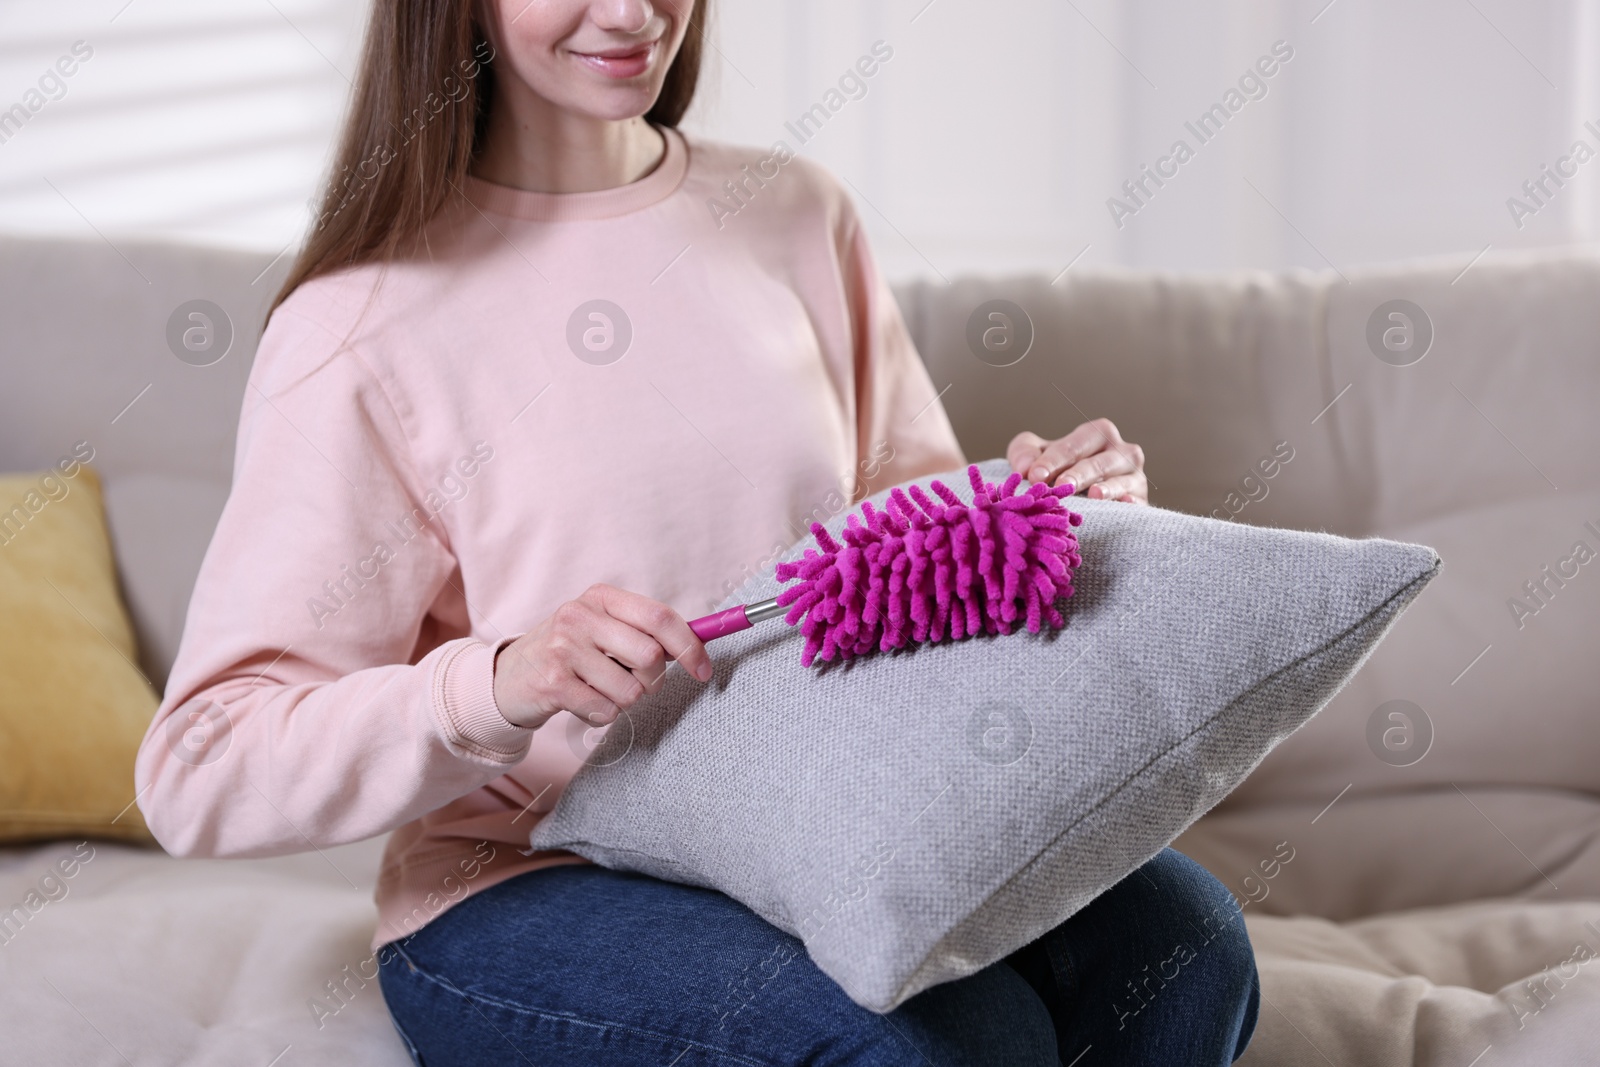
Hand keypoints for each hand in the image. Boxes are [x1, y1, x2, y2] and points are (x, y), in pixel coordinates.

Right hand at [492, 584, 712, 730]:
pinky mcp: (551, 681)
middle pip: (651, 656)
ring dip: (623, 701)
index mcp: (601, 598)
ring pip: (630, 690)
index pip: (660, 617)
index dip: (690, 647)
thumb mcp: (602, 629)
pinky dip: (601, 715)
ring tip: (599, 690)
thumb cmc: (570, 654)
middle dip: (653, 681)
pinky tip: (581, 702)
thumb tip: (699, 645)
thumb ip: (645, 632)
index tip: (704, 671)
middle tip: (635, 683)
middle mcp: (580, 615)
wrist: (508, 677)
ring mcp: (563, 647)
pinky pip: (604, 710)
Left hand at [1007, 419, 1147, 503]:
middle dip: (1079, 473)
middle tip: (1061, 485)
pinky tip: (1124, 504)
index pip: (1074, 445)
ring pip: (1123, 479)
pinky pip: (1139, 501)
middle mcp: (1121, 451)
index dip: (1054, 459)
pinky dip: (1132, 503)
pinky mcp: (1142, 500)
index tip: (1034, 475)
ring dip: (1108, 487)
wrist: (1081, 496)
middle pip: (1100, 461)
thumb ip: (1024, 453)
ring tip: (1093, 495)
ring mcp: (1135, 476)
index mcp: (1097, 434)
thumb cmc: (1058, 469)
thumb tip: (1024, 468)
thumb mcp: (1036, 456)